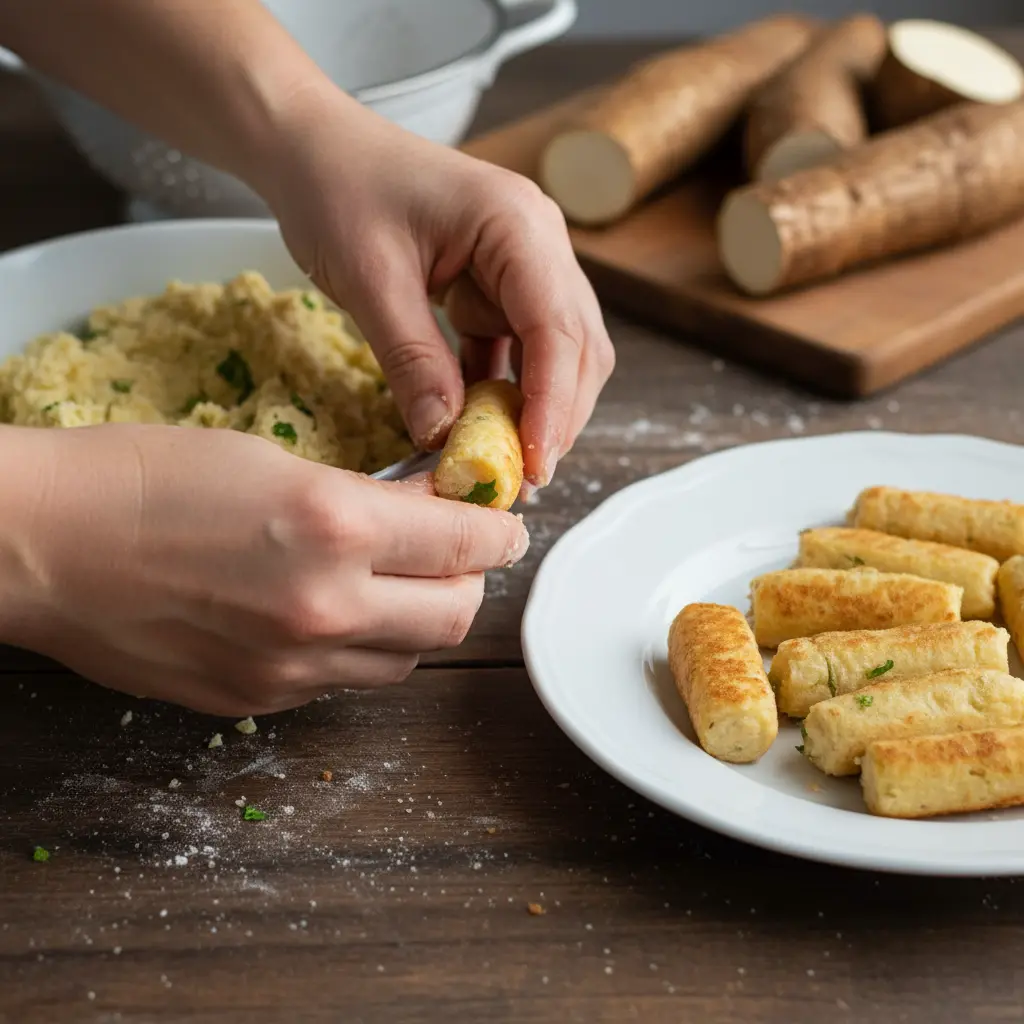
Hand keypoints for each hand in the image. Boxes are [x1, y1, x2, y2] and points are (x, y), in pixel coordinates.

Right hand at [0, 425, 527, 715]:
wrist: (40, 544)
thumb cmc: (142, 476)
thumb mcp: (273, 458)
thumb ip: (365, 496)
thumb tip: (424, 510)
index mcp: (335, 525)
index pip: (467, 541)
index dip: (499, 529)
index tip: (504, 521)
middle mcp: (326, 607)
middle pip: (457, 615)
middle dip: (473, 581)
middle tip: (461, 554)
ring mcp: (291, 666)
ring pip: (408, 659)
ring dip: (423, 620)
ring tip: (402, 584)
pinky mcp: (256, 701)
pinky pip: (346, 681)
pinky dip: (365, 649)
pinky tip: (340, 615)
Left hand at [260, 90, 615, 489]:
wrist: (312, 146)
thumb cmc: (337, 189)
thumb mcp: (370, 281)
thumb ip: (413, 361)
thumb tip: (443, 438)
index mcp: (518, 226)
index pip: (558, 329)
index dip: (553, 404)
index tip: (535, 465)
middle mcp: (538, 244)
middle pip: (576, 346)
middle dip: (555, 415)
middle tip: (520, 478)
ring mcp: (523, 265)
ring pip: (555, 353)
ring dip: (534, 408)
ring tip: (502, 461)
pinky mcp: (497, 286)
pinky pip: (516, 349)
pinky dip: (502, 391)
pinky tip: (479, 427)